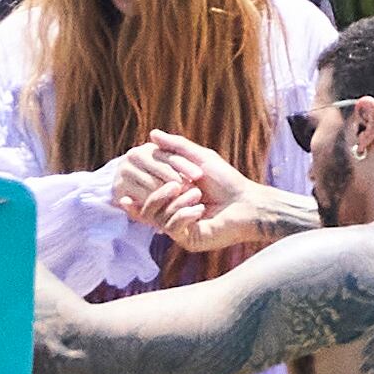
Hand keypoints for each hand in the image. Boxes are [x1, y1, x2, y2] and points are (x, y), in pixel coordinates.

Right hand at [113, 130, 279, 253]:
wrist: (247, 202)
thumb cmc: (226, 180)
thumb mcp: (198, 158)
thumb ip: (175, 147)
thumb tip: (152, 134)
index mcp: (173, 197)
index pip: (147, 196)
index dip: (139, 194)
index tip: (127, 194)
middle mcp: (174, 214)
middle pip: (148, 207)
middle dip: (159, 192)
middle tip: (179, 183)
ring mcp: (181, 229)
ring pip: (159, 217)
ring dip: (177, 202)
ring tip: (197, 194)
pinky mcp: (189, 240)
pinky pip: (173, 228)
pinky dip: (184, 214)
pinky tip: (200, 210)